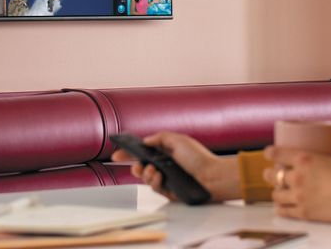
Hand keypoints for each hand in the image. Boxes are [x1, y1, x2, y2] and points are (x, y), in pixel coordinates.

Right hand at [111, 132, 238, 202]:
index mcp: (166, 153)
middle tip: (136, 165)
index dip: (129, 153)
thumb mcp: (178, 140)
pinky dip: (154, 181)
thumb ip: (160, 138)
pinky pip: (155, 187)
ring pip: (146, 178)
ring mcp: (166, 179)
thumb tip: (145, 141)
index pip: (143, 152)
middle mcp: (165, 166)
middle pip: (141, 167)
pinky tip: (159, 176)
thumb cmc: (199, 158)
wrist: (213, 176)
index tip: (117, 153)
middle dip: (134, 166)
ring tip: (152, 169)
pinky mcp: (169, 191)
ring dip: (145, 174)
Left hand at [264, 138, 330, 224]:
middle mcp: (297, 177)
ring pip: (276, 195)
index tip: (268, 153)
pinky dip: (281, 209)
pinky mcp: (303, 212)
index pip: (276, 154)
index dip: (269, 153)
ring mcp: (298, 196)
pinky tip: (280, 208)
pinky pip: (284, 211)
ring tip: (279, 193)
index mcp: (304, 159)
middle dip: (269, 175)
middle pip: (271, 176)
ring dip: (277, 193)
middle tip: (272, 175)